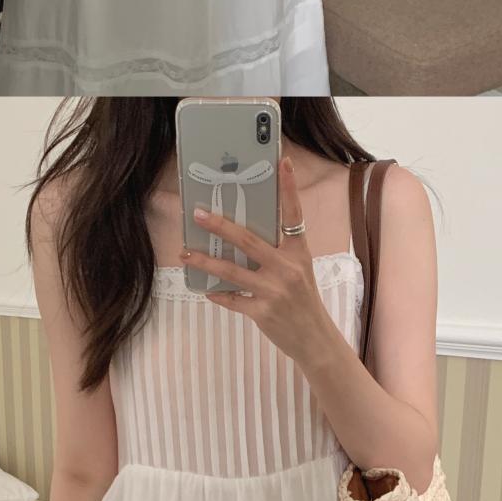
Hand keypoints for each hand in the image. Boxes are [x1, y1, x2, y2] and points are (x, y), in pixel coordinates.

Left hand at [185, 157, 324, 369]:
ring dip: (204, 261)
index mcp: (298, 252)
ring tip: (185, 253)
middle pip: (248, 240)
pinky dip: (216, 293)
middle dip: (220, 225)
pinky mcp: (262, 311)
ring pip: (231, 270)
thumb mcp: (299, 270)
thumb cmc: (304, 300)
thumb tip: (241, 236)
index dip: (288, 187)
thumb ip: (278, 252)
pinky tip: (204, 289)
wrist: (315, 338)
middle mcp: (287, 268)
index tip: (283, 162)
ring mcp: (274, 290)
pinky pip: (232, 298)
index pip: (294, 214)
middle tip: (199, 215)